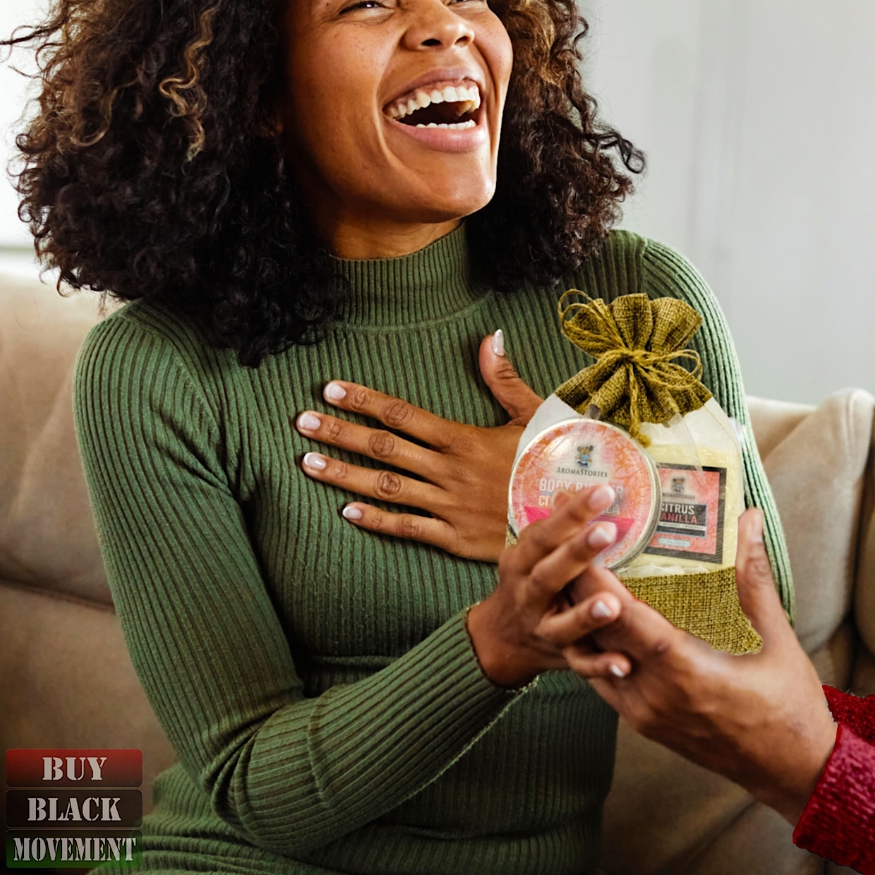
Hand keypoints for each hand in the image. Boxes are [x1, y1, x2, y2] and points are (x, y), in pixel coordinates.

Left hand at [295, 331, 543, 561]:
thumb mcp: (534, 415)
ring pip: (387, 487)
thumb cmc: (553, 464)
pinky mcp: (455, 537)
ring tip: (308, 463)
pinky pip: (408, 528)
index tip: (330, 389)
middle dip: (339, 433)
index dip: (364, 401)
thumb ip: (504, 378)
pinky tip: (346, 511)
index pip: (402, 414)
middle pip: (384, 448)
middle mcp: (450, 471)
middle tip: (301, 422)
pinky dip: (376, 520)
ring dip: (344, 475)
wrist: (573, 522)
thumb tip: (490, 336)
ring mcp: (450, 506)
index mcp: (465, 438)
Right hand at [465, 484, 626, 687]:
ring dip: (585, 616)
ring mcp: (542, 629)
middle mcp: (528, 596)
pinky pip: (580, 665)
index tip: (603, 491)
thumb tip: (570, 490)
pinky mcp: (559, 658)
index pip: (544, 534)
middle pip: (549, 575)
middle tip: (607, 531)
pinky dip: (600, 666)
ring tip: (612, 604)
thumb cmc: (526, 584)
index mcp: (522, 563)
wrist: (499, 640)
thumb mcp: (531, 554)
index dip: (571, 514)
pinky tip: (623, 663)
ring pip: (562, 625)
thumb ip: (553, 529)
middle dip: (576, 553)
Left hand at [562, 509, 837, 825]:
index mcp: (686, 672)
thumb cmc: (791, 709)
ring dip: (584, 618)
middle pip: (599, 633)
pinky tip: (598, 620)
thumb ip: (755, 579)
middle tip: (571, 546)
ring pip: (595, 658)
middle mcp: (655, 695)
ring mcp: (644, 714)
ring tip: (576, 576)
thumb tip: (750, 520)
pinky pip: (604, 679)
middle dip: (581, 589)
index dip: (598, 581)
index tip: (584, 543)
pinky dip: (596, 647)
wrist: (793, 775)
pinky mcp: (644, 724)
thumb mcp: (779, 640)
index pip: (625, 619)